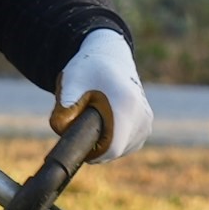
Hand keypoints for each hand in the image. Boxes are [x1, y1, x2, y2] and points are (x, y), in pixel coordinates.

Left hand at [53, 27, 151, 159]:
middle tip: (82, 124)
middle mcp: (142, 116)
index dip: (92, 154)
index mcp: (126, 105)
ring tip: (94, 118)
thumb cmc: (89, 68)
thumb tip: (61, 128)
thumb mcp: (72, 80)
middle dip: (95, 146)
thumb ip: (65, 104)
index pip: (112, 148)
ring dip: (104, 142)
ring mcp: (147, 122)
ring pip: (121, 149)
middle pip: (115, 151)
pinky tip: (105, 122)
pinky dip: (113, 139)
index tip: (79, 144)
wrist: (111, 56)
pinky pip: (127, 144)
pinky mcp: (147, 126)